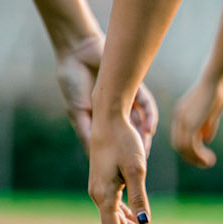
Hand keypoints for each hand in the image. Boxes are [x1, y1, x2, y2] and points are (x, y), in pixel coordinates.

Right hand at [56, 34, 158, 153]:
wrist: (78, 53)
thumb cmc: (73, 83)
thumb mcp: (77, 113)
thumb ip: (85, 133)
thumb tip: (92, 158)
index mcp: (102, 119)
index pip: (116, 140)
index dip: (121, 154)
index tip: (124, 169)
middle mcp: (116, 111)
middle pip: (131, 132)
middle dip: (136, 147)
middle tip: (141, 163)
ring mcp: (126, 99)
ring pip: (140, 121)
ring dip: (144, 135)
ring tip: (145, 148)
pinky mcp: (134, 87)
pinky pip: (146, 104)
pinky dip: (149, 116)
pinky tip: (149, 129)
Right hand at [88, 110, 164, 223]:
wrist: (109, 118)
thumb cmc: (123, 140)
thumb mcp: (136, 168)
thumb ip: (139, 196)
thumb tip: (143, 222)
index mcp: (104, 196)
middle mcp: (98, 195)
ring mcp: (100, 189)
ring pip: (118, 218)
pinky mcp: (104, 182)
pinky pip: (116, 207)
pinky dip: (130, 216)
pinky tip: (141, 220)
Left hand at [171, 69, 222, 167]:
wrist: (215, 78)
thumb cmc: (217, 89)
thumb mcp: (212, 110)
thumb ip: (208, 125)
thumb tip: (206, 139)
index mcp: (181, 113)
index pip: (179, 136)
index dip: (188, 148)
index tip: (202, 154)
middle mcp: (179, 118)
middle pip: (178, 144)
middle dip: (190, 157)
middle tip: (204, 163)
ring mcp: (183, 121)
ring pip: (184, 148)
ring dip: (196, 159)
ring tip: (209, 163)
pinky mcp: (191, 124)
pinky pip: (192, 146)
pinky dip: (199, 155)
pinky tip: (210, 159)